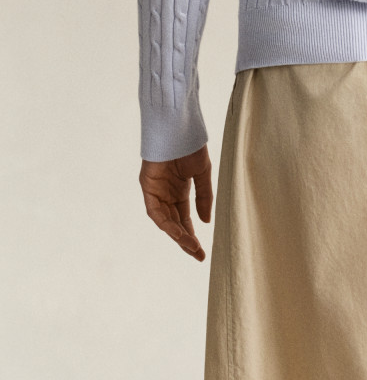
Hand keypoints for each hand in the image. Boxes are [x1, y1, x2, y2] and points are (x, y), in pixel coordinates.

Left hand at [139, 145, 213, 259]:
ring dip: (176, 234)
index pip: (184, 219)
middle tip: (197, 254)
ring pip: (164, 220)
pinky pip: (155, 210)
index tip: (201, 251)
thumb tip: (205, 222)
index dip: (192, 235)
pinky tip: (177, 231)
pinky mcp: (148, 186)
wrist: (179, 125)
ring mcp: (156, 191)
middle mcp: (167, 194)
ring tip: (190, 246)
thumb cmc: (191, 144)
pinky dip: (165, 222)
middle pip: (174, 223)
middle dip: (185, 240)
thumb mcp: (202, 173)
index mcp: (180, 190)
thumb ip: (204, 197)